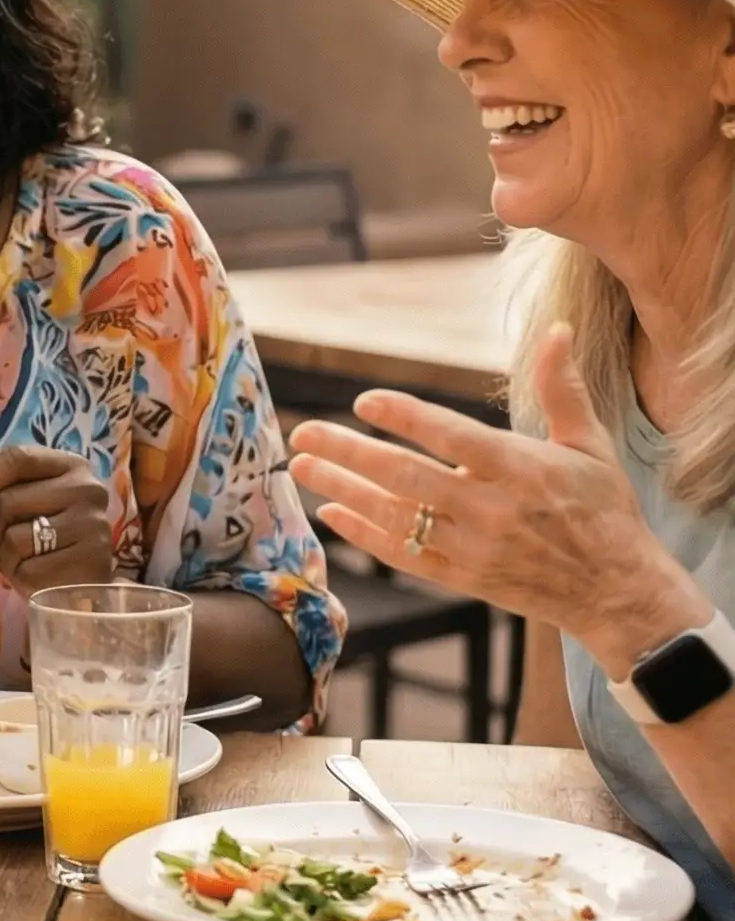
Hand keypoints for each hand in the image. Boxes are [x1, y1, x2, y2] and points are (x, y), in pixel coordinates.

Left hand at [0, 446, 113, 593]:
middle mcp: (88, 489)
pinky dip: (22, 578)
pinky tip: (36, 578)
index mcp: (71, 465)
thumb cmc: (47, 535)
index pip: (17, 458)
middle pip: (9, 500)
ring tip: (23, 560)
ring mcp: (93, 525)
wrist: (83, 585)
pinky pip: (30, 570)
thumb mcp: (20, 501)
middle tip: (4, 542)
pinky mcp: (91, 563)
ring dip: (6, 556)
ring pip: (16, 538)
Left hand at [289, 327, 709, 678]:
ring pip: (397, 517)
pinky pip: (405, 557)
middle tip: (303, 433)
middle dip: (349, 453)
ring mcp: (475, 548)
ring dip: (343, 491)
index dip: (406, 417)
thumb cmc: (603, 509)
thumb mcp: (589, 445)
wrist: (619, 592)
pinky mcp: (465, 578)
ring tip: (300, 467)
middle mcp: (491, 509)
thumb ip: (562, 387)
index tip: (364, 401)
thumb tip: (557, 328)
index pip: (451, 437)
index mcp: (519, 469)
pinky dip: (365, 536)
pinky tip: (332, 514)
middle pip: (408, 477)